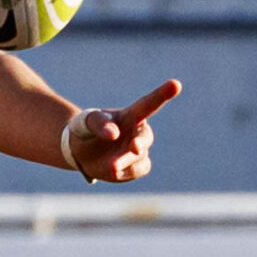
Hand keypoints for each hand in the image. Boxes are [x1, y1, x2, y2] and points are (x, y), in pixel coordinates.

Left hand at [65, 80, 180, 183]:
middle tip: (134, 147)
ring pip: (139, 156)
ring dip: (126, 161)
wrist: (80, 153)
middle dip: (140, 143)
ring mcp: (139, 149)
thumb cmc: (85, 131)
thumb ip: (99, 123)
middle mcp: (138, 131)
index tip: (176, 84)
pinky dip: (126, 172)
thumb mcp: (86, 122)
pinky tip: (113, 169)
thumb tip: (115, 134)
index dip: (162, 94)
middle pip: (145, 136)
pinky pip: (138, 170)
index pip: (148, 103)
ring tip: (111, 165)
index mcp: (129, 115)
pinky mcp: (137, 166)